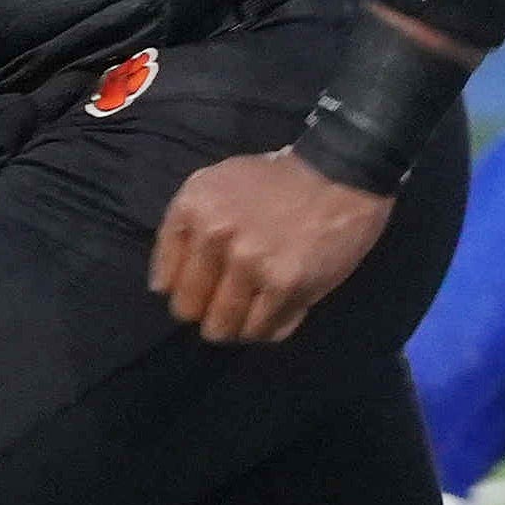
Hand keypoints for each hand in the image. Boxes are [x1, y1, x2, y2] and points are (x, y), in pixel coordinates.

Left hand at [152, 149, 395, 344]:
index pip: (165, 281)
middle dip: (210, 311)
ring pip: (224, 327)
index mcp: (192, 208)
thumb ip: (186, 229)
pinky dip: (271, 327)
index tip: (207, 288)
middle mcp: (214, 235)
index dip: (187, 290)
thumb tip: (163, 286)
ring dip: (240, 325)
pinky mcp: (285, 285)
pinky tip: (283, 306)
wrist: (341, 173)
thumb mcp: (217, 185)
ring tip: (259, 306)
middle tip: (234, 301)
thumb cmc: (277, 182)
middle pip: (190, 309)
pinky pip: (263, 331)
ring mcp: (249, 263)